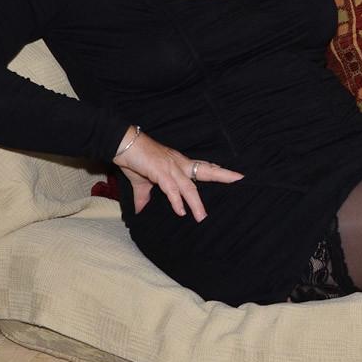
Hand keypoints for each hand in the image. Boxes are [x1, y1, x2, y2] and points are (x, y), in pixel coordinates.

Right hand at [112, 126, 242, 221]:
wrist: (121, 144)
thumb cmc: (134, 160)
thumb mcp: (142, 182)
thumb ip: (144, 197)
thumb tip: (140, 210)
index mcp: (178, 164)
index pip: (202, 167)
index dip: (216, 171)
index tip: (232, 175)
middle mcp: (178, 164)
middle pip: (205, 170)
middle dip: (223, 175)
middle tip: (240, 178)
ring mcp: (170, 167)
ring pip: (188, 186)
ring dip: (196, 203)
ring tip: (202, 217)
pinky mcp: (159, 171)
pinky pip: (171, 188)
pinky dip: (177, 200)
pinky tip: (181, 211)